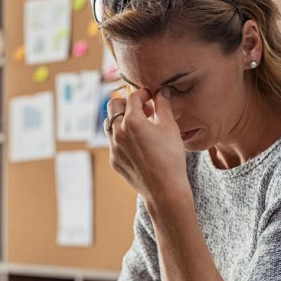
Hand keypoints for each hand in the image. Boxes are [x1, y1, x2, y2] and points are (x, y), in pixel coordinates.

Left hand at [105, 87, 189, 201]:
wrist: (164, 190)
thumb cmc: (171, 158)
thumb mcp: (170, 128)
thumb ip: (164, 105)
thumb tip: (162, 90)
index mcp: (132, 121)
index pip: (133, 97)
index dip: (143, 94)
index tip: (152, 97)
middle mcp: (118, 132)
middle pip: (113, 105)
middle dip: (127, 102)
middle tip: (143, 109)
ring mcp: (113, 147)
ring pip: (109, 123)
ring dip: (121, 119)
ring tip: (139, 125)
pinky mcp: (114, 160)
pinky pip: (113, 142)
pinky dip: (122, 136)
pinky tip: (138, 143)